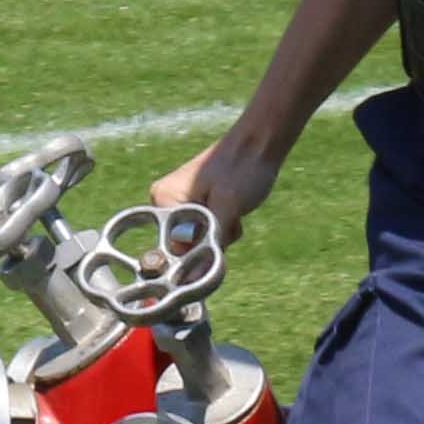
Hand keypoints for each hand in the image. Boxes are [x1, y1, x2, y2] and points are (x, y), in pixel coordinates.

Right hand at [151, 134, 274, 241]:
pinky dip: (224, 224)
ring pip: (200, 238)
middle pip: (186, 246)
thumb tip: (192, 280)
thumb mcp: (227, 210)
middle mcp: (164, 202)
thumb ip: (208, 244)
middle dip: (213, 240)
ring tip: (235, 210)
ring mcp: (180, 202)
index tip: (222, 234)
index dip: (200, 251)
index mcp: (162, 200)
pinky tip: (236, 209)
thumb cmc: (242, 168)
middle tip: (232, 218)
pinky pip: (207, 228)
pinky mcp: (196, 204)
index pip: (174, 249)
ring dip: (222, 232)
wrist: (260, 142)